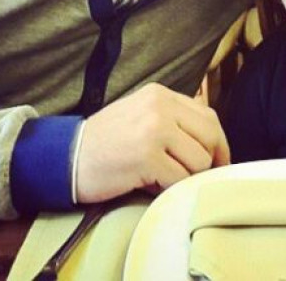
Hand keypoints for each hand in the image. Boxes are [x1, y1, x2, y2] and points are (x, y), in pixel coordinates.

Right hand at [74, 82, 229, 203]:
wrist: (67, 157)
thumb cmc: (106, 142)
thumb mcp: (141, 115)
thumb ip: (173, 119)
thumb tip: (211, 142)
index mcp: (160, 95)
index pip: (208, 116)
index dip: (218, 143)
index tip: (217, 162)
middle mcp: (160, 107)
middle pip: (210, 137)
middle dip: (210, 162)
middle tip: (199, 178)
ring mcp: (154, 130)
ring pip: (199, 161)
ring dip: (186, 177)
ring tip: (162, 178)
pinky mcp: (147, 157)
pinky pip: (179, 180)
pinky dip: (170, 189)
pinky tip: (150, 185)